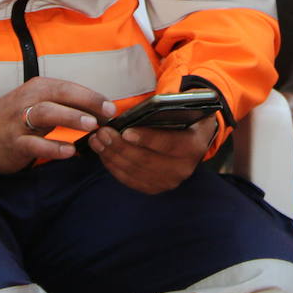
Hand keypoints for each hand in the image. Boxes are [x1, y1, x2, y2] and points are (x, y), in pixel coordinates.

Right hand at [0, 77, 115, 174]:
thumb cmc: (20, 118)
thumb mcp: (40, 103)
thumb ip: (66, 104)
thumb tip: (101, 109)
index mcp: (38, 87)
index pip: (68, 87)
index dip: (91, 96)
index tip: (110, 107)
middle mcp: (28, 99)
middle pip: (59, 95)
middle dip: (86, 103)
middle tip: (107, 114)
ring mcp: (19, 121)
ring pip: (46, 113)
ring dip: (71, 118)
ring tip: (92, 126)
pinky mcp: (13, 142)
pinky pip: (34, 144)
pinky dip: (52, 147)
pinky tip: (70, 151)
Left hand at [88, 115, 218, 193]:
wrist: (195, 137)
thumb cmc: (185, 117)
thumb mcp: (184, 107)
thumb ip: (169, 105)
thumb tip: (146, 106)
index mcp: (194, 145)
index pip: (168, 144)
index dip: (146, 139)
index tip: (125, 132)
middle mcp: (184, 168)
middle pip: (146, 160)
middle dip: (120, 147)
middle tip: (103, 133)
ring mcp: (170, 181)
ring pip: (135, 171)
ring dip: (112, 156)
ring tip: (98, 140)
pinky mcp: (156, 188)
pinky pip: (130, 180)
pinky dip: (114, 167)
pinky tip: (103, 153)